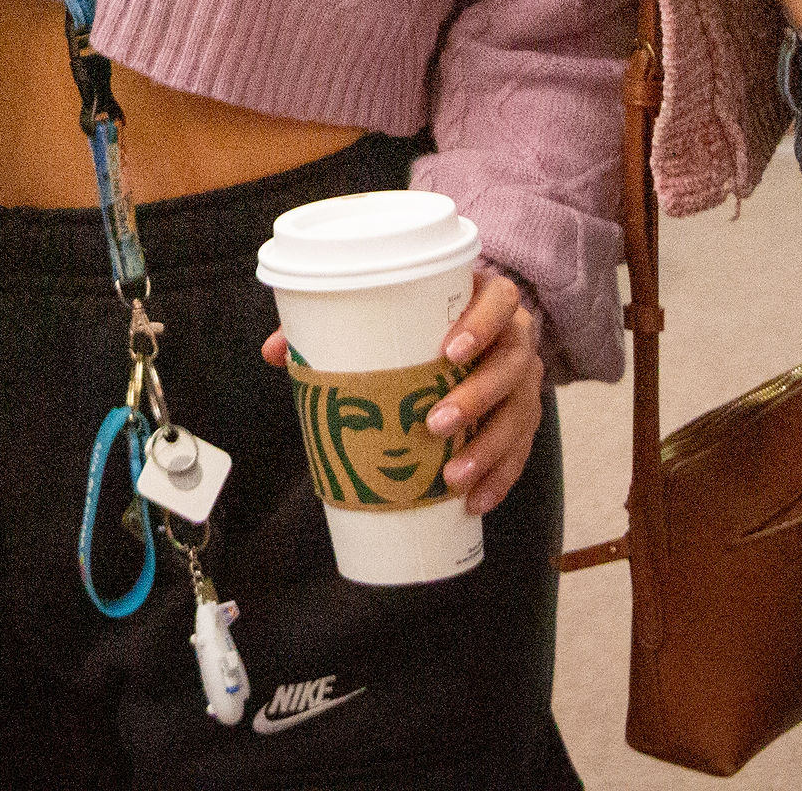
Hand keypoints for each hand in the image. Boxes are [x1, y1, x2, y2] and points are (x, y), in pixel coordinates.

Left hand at [260, 270, 546, 514]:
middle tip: (435, 423)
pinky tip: (474, 502)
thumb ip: (338, 324)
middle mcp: (516, 338)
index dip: (481, 323)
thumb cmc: (427, 317)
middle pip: (512, 364)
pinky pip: (521, 450)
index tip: (449, 351)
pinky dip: (500, 478)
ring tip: (453, 476)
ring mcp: (525, 379)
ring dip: (490, 448)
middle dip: (477, 397)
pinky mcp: (526, 416)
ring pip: (522, 413)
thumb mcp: (394, 309)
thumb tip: (275, 351)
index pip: (499, 300)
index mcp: (486, 299)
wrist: (477, 328)